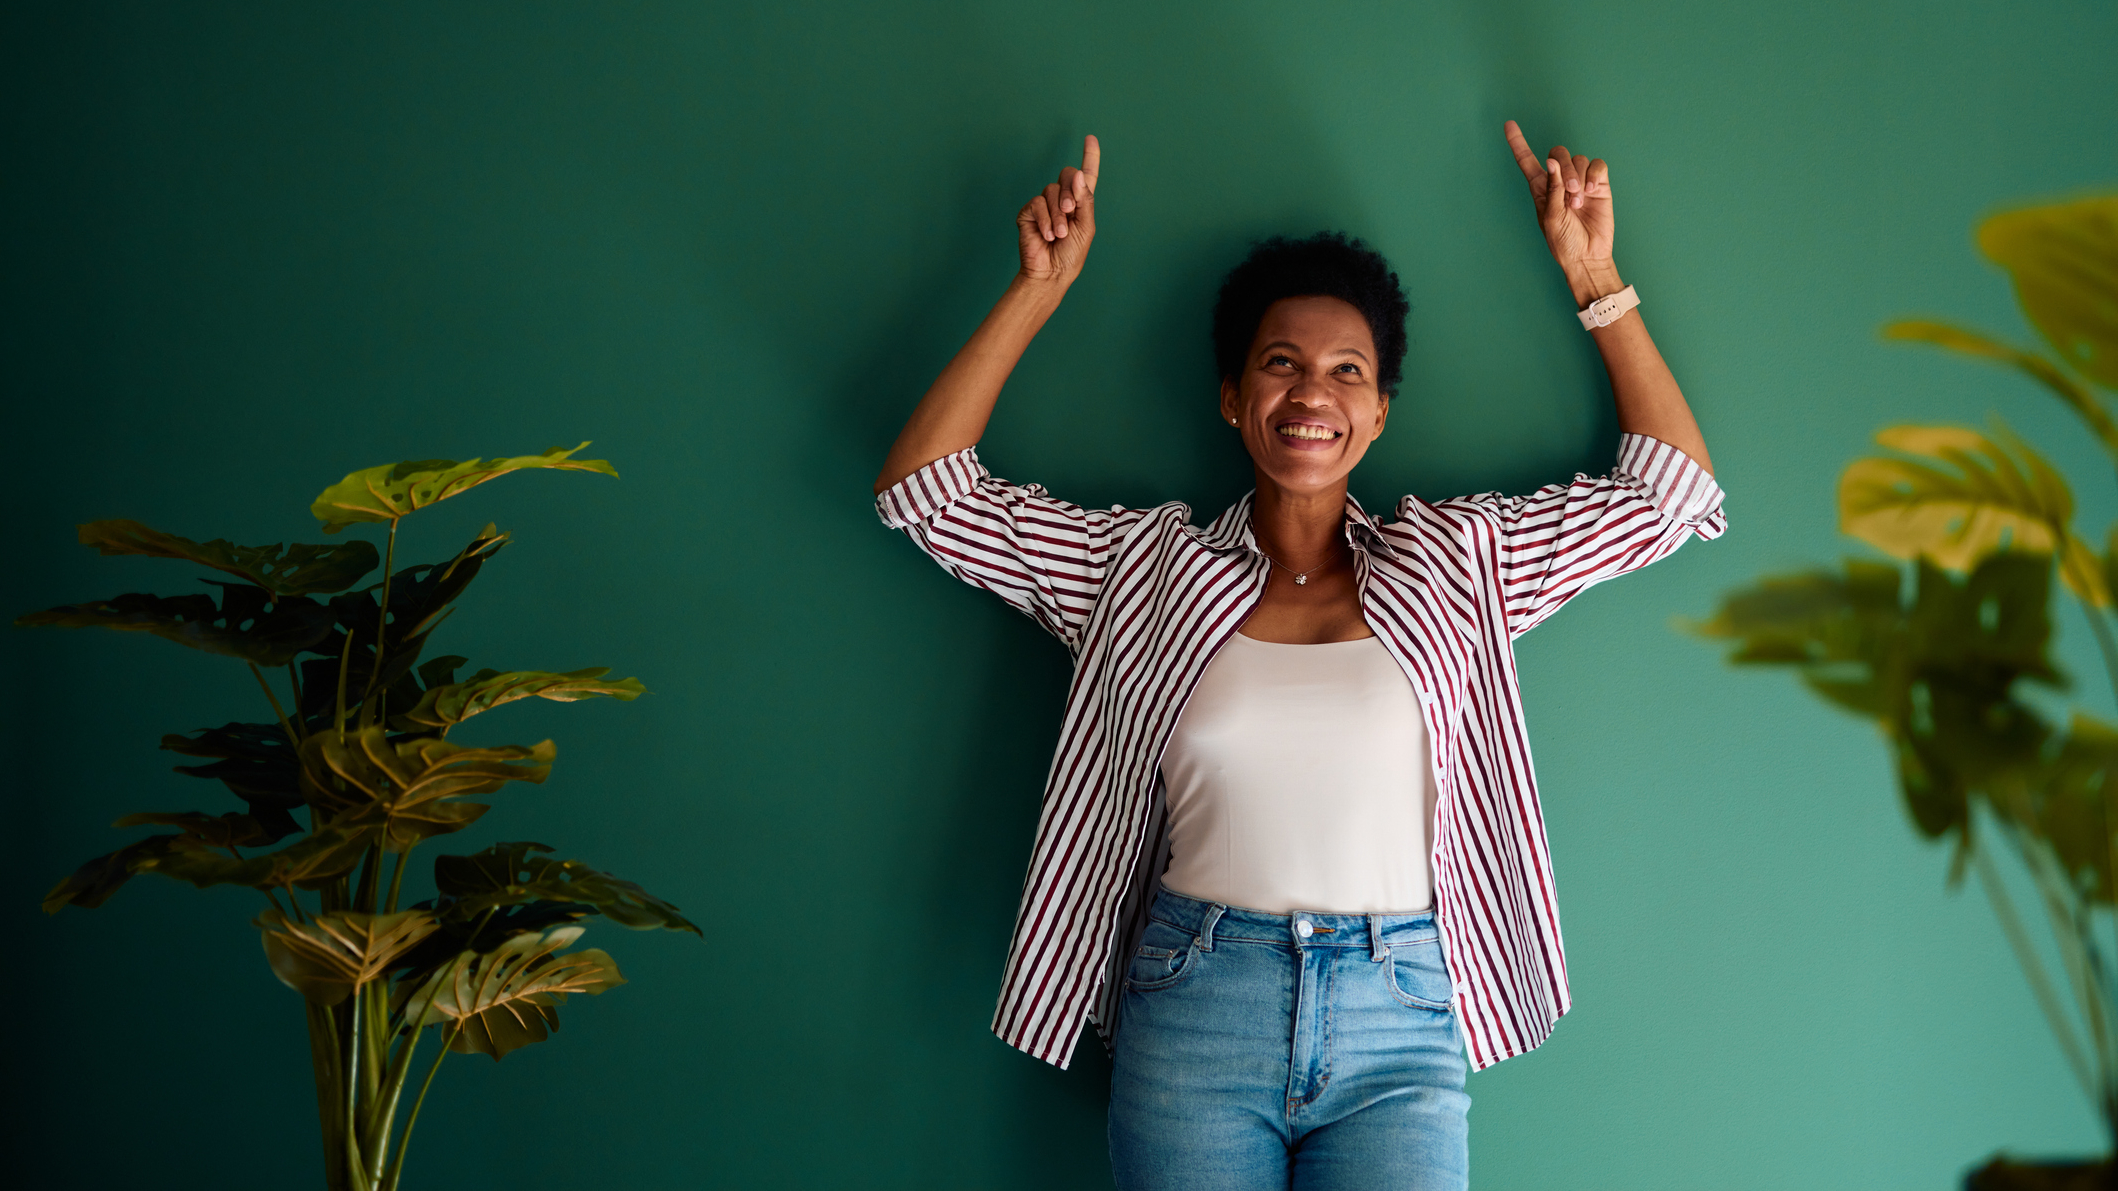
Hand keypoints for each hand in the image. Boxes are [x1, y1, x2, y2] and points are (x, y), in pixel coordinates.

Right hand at [1016, 135, 1099, 286]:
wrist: (1051, 273)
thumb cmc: (1071, 254)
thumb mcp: (1086, 227)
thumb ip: (1084, 200)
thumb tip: (1077, 174)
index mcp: (1081, 203)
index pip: (1086, 175)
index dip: (1089, 156)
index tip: (1090, 138)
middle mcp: (1062, 199)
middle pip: (1067, 174)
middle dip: (1070, 191)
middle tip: (1069, 211)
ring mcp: (1044, 205)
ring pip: (1051, 190)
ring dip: (1058, 215)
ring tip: (1059, 234)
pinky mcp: (1028, 212)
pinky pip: (1037, 203)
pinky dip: (1044, 220)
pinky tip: (1047, 234)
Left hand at [1503, 120, 1617, 300]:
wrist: (1587, 255)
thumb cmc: (1564, 242)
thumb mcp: (1551, 217)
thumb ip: (1552, 189)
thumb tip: (1551, 162)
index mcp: (1541, 188)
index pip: (1527, 160)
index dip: (1518, 142)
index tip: (1509, 124)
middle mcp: (1559, 181)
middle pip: (1557, 153)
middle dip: (1564, 169)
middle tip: (1570, 194)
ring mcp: (1580, 181)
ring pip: (1578, 158)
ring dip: (1578, 177)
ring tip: (1579, 201)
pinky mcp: (1599, 184)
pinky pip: (1597, 165)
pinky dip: (1593, 174)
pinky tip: (1591, 190)